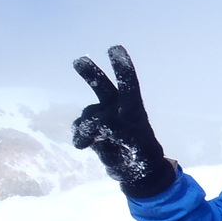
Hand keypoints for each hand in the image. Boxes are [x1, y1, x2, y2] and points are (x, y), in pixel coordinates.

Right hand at [71, 46, 174, 197]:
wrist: (137, 172)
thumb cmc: (142, 157)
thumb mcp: (135, 145)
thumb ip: (113, 129)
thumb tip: (92, 123)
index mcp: (134, 110)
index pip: (128, 85)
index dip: (121, 66)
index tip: (114, 48)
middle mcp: (118, 109)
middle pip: (103, 87)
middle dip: (91, 73)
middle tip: (78, 60)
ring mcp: (104, 117)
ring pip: (88, 115)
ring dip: (85, 128)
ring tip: (88, 143)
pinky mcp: (92, 128)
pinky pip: (79, 126)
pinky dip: (79, 135)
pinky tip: (83, 145)